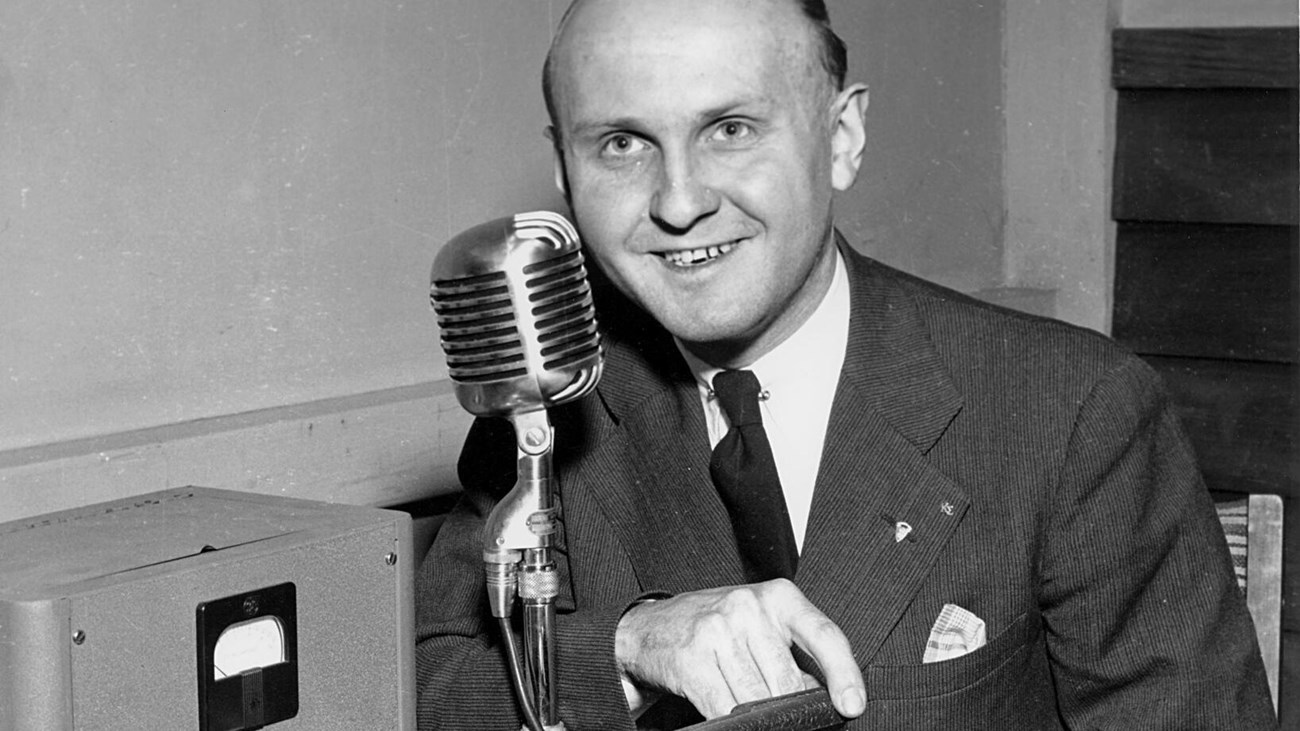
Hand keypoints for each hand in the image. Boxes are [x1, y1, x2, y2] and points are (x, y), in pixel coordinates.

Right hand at [614, 579, 865, 719]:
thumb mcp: (761, 623)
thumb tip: (825, 696)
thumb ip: (793, 651)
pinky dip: (735, 720)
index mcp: (778, 597)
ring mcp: (718, 631)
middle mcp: (748, 607)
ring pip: (758, 698)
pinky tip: (733, 716)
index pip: (824, 635)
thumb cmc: (715, 627)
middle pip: (789, 680)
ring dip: (760, 715)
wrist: (648, 626)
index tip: (853, 705)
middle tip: (781, 711)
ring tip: (751, 707)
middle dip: (790, 707)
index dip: (844, 673)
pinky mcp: (692, 660)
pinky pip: (726, 707)